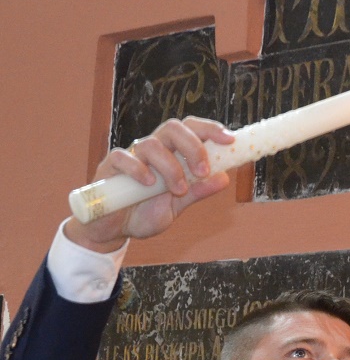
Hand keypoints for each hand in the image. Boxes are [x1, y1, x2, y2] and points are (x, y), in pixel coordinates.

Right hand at [64, 117, 233, 251]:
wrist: (113, 230)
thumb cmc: (143, 213)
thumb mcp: (176, 207)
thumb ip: (197, 191)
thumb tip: (224, 178)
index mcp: (171, 154)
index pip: (190, 130)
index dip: (209, 129)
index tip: (229, 139)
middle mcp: (152, 150)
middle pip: (173, 128)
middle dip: (192, 147)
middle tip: (202, 172)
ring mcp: (131, 156)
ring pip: (151, 144)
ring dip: (170, 166)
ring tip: (177, 190)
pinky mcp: (110, 167)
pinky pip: (123, 158)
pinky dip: (138, 169)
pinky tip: (148, 184)